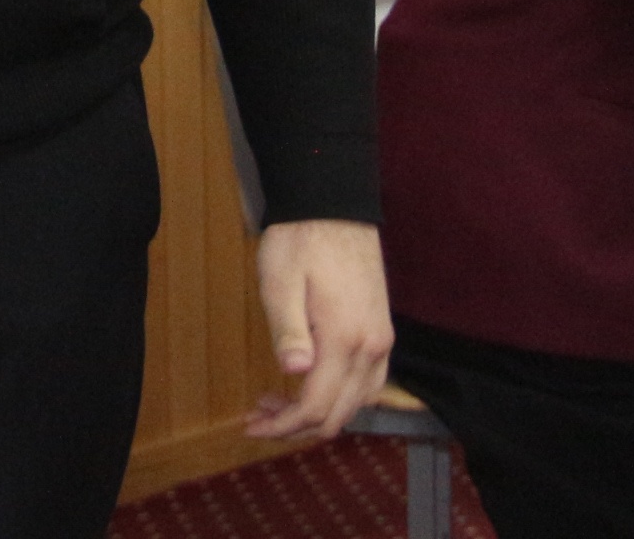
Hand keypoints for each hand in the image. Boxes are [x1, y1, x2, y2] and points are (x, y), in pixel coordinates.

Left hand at [244, 218, 392, 439]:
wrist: (334, 207)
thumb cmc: (300, 241)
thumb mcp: (280, 282)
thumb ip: (289, 330)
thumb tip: (295, 373)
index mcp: (344, 339)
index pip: (316, 406)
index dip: (283, 425)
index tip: (251, 426)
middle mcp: (372, 348)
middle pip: (339, 414)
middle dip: (296, 425)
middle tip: (259, 414)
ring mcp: (381, 340)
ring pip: (357, 403)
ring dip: (320, 412)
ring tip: (279, 401)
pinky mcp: (382, 331)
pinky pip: (369, 383)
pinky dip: (342, 397)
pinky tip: (314, 385)